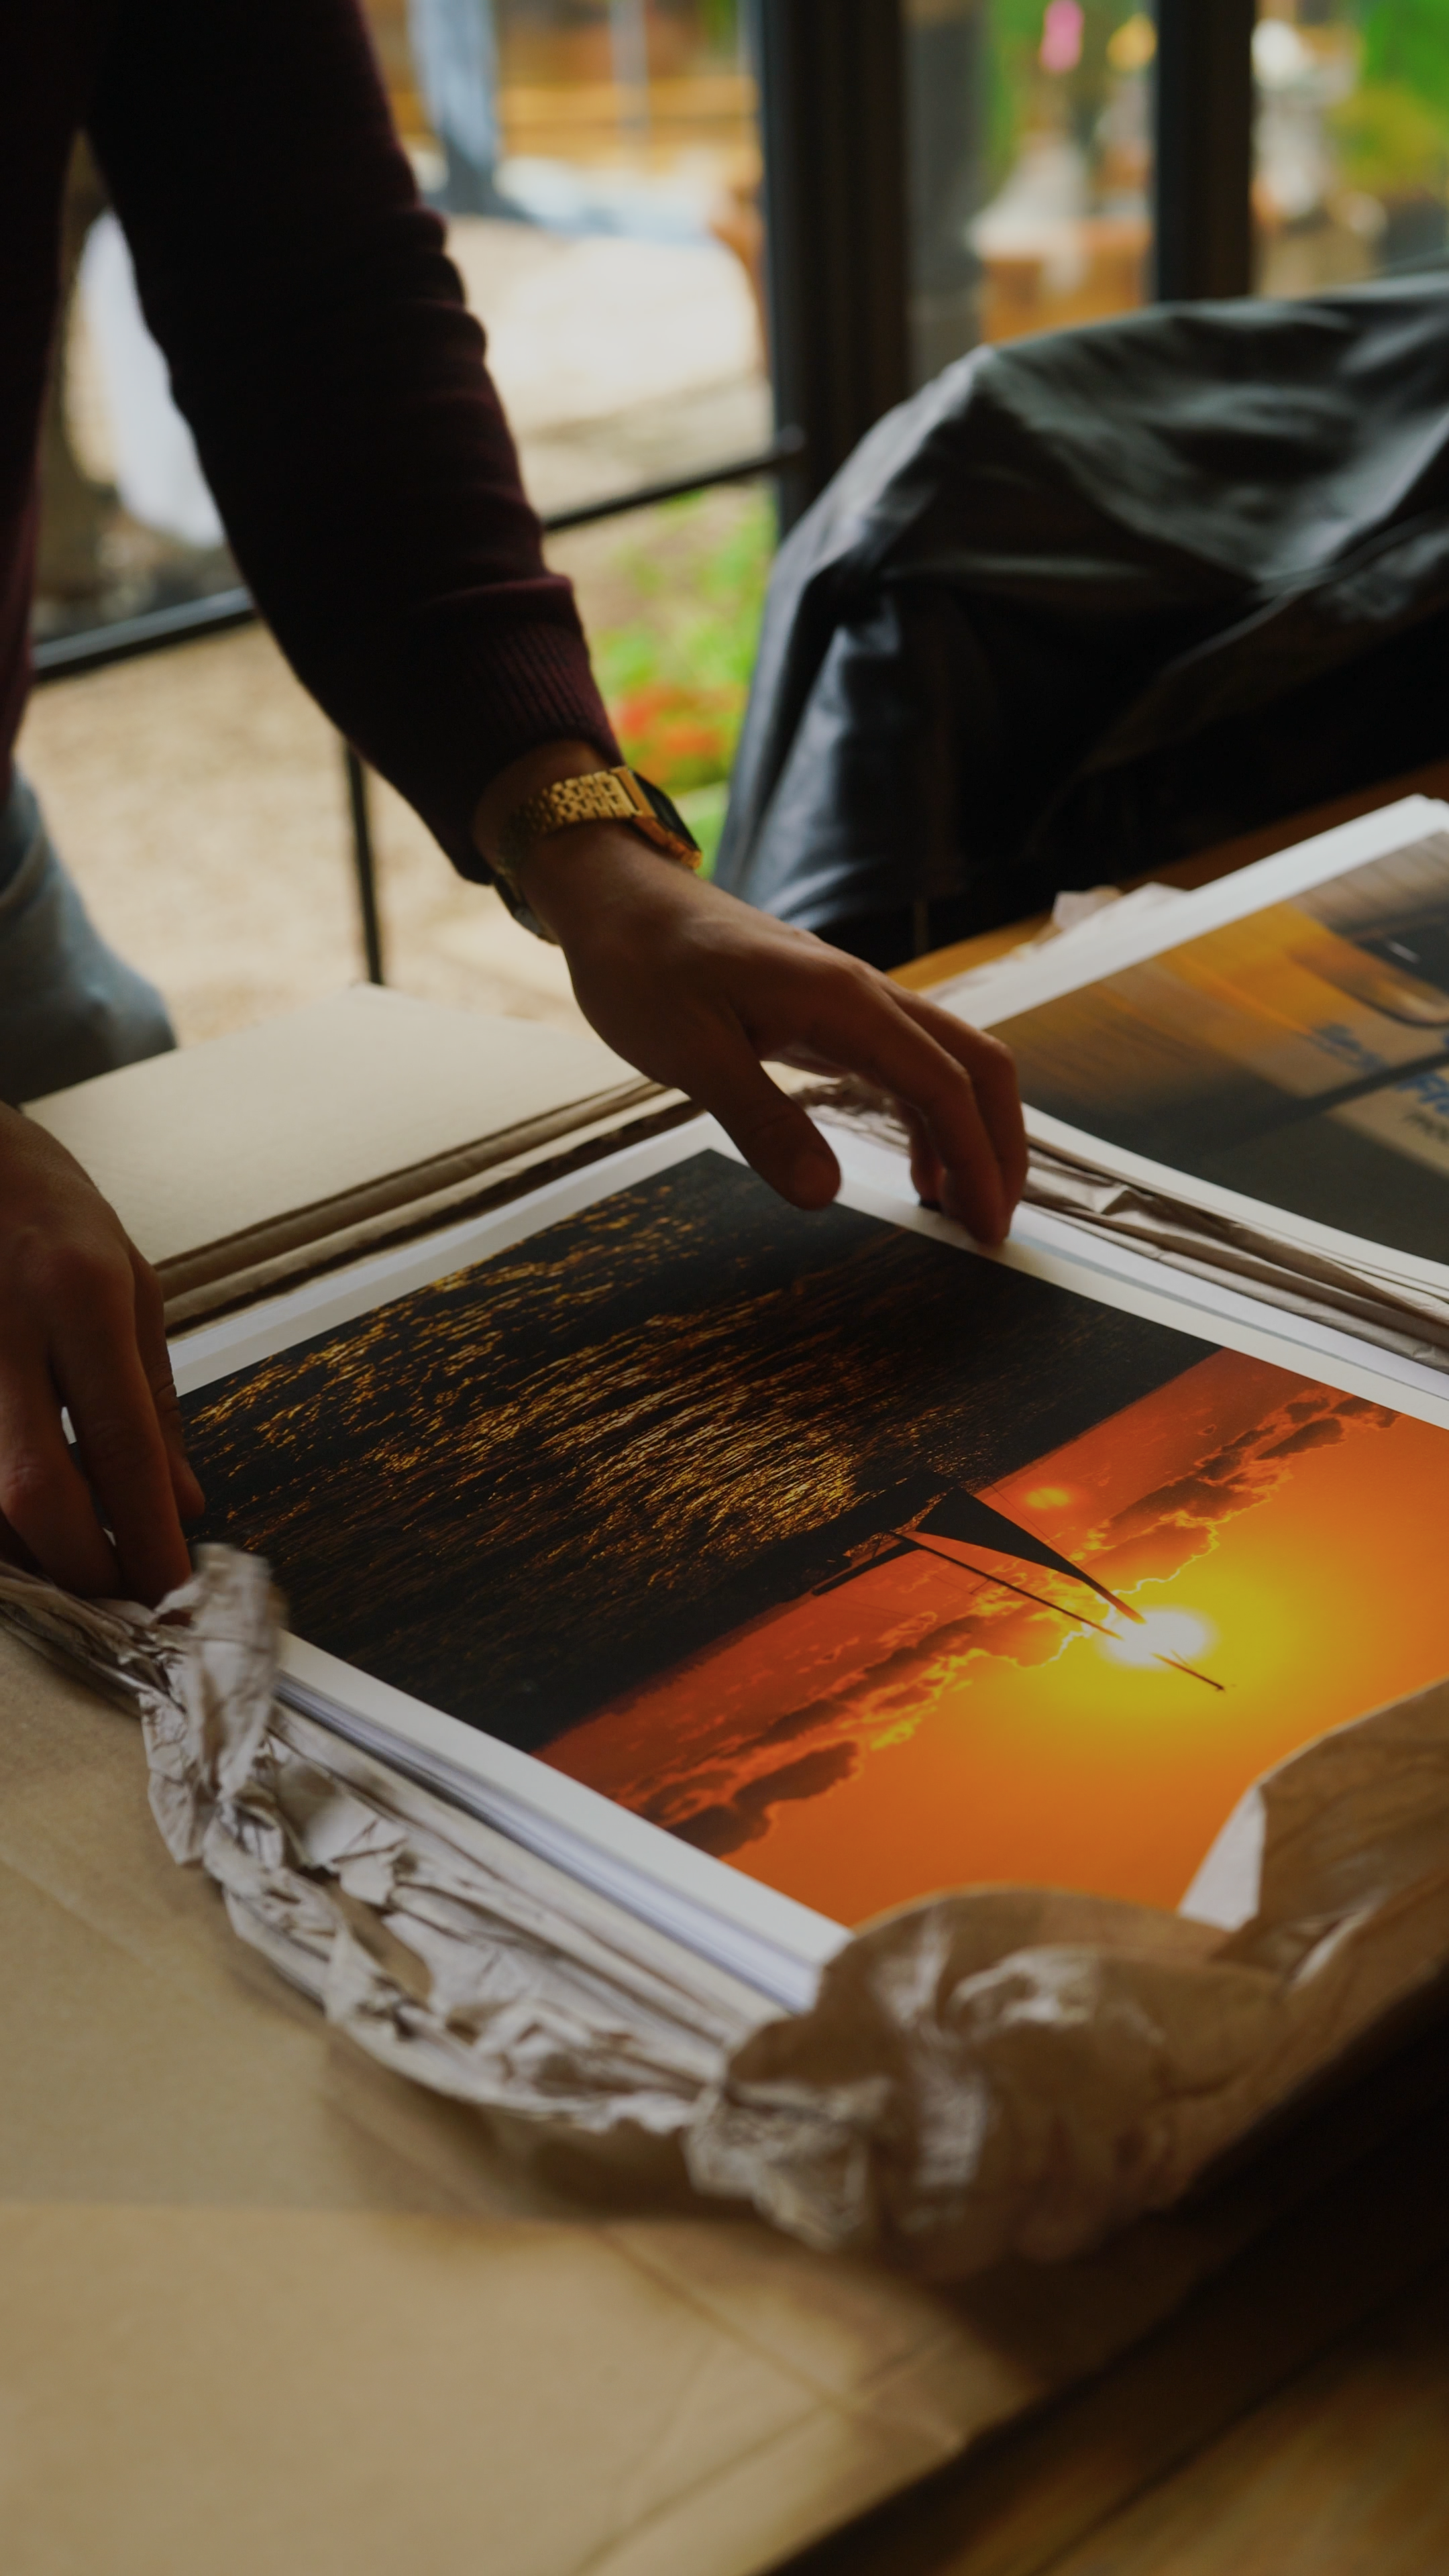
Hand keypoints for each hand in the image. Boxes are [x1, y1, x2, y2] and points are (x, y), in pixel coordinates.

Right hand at [0, 1106, 201, 1602]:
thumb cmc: (47, 1210)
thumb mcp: (132, 1287)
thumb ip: (154, 1404)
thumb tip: (181, 1503)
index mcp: (79, 1296)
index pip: (123, 1445)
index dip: (147, 1532)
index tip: (173, 1585)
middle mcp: (3, 1332)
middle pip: (34, 1491)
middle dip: (81, 1564)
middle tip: (122, 1594)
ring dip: (34, 1550)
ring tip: (82, 1562)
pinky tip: (30, 1523)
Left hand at [504, 814, 1026, 1245]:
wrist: (615, 897)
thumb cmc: (641, 963)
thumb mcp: (689, 1051)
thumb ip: (760, 1122)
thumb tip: (822, 1195)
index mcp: (843, 999)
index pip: (944, 1084)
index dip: (977, 1159)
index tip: (986, 1228)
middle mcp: (864, 994)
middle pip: (974, 1066)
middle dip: (999, 1147)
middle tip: (995, 1228)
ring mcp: (852, 1002)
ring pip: (948, 1065)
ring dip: (969, 1136)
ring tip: (963, 1213)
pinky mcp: (830, 1015)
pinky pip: (906, 1067)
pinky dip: (927, 1120)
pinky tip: (918, 1172)